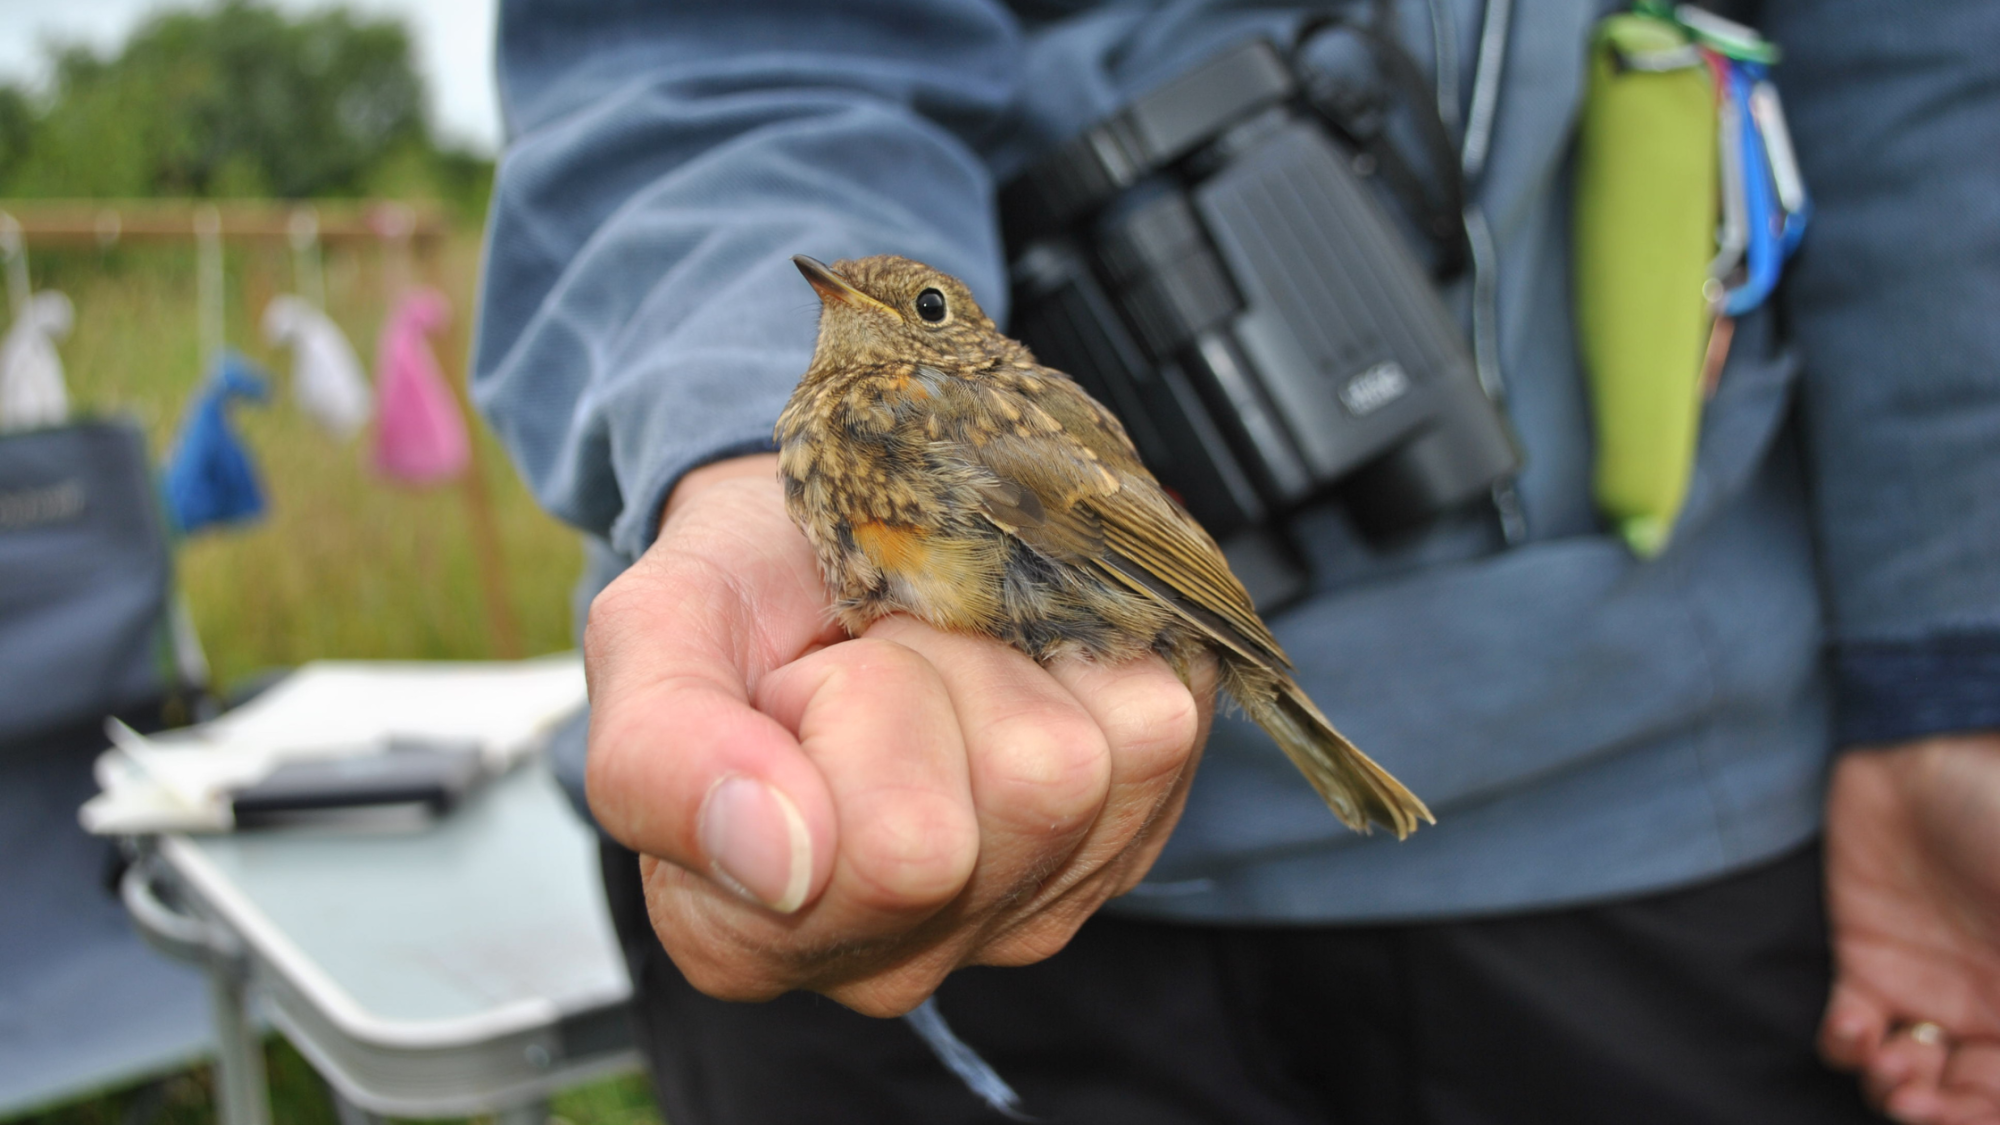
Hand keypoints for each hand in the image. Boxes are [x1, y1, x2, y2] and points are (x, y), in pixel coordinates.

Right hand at [583, 454, 1214, 1016]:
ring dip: (1000, 662)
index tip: (790, 681)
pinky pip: (1154, 725)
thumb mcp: (654, 632)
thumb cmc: (741, 591)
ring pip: (1070, 766)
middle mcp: (893, 961)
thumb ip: (664, 754)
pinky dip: (1085, 656)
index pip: (888, 851)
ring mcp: (1023, 914)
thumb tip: (781, 862)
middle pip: (1000, 805)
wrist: (827, 537)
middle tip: (871, 654)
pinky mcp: (1126, 839)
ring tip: (936, 654)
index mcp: (745, 938)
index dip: (841, 711)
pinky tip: (1014, 666)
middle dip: (927, 676)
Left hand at [1821, 733, 1999, 1123]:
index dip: (1996, 1111)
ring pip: (1911, 1076)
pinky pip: (1851, 1031)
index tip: (1977, 1109)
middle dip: (1945, 1113)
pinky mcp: (1864, 962)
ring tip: (1891, 1075)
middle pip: (1971, 1093)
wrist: (1926, 746)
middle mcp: (1992, 1005)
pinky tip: (1854, 1031)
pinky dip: (1846, 1048)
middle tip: (1921, 1104)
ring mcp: (1927, 987)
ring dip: (1897, 1093)